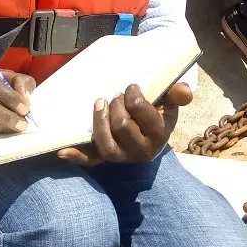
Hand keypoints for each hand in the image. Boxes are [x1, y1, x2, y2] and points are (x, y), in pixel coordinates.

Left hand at [58, 82, 192, 166]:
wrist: (149, 135)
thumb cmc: (158, 113)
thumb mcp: (170, 103)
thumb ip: (177, 95)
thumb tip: (184, 90)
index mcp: (158, 135)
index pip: (142, 113)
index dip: (134, 96)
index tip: (131, 87)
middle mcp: (140, 150)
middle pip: (122, 127)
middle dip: (117, 106)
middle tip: (116, 95)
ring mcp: (121, 156)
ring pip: (106, 145)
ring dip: (99, 120)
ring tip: (100, 102)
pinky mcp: (105, 158)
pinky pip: (90, 160)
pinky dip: (77, 156)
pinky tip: (62, 151)